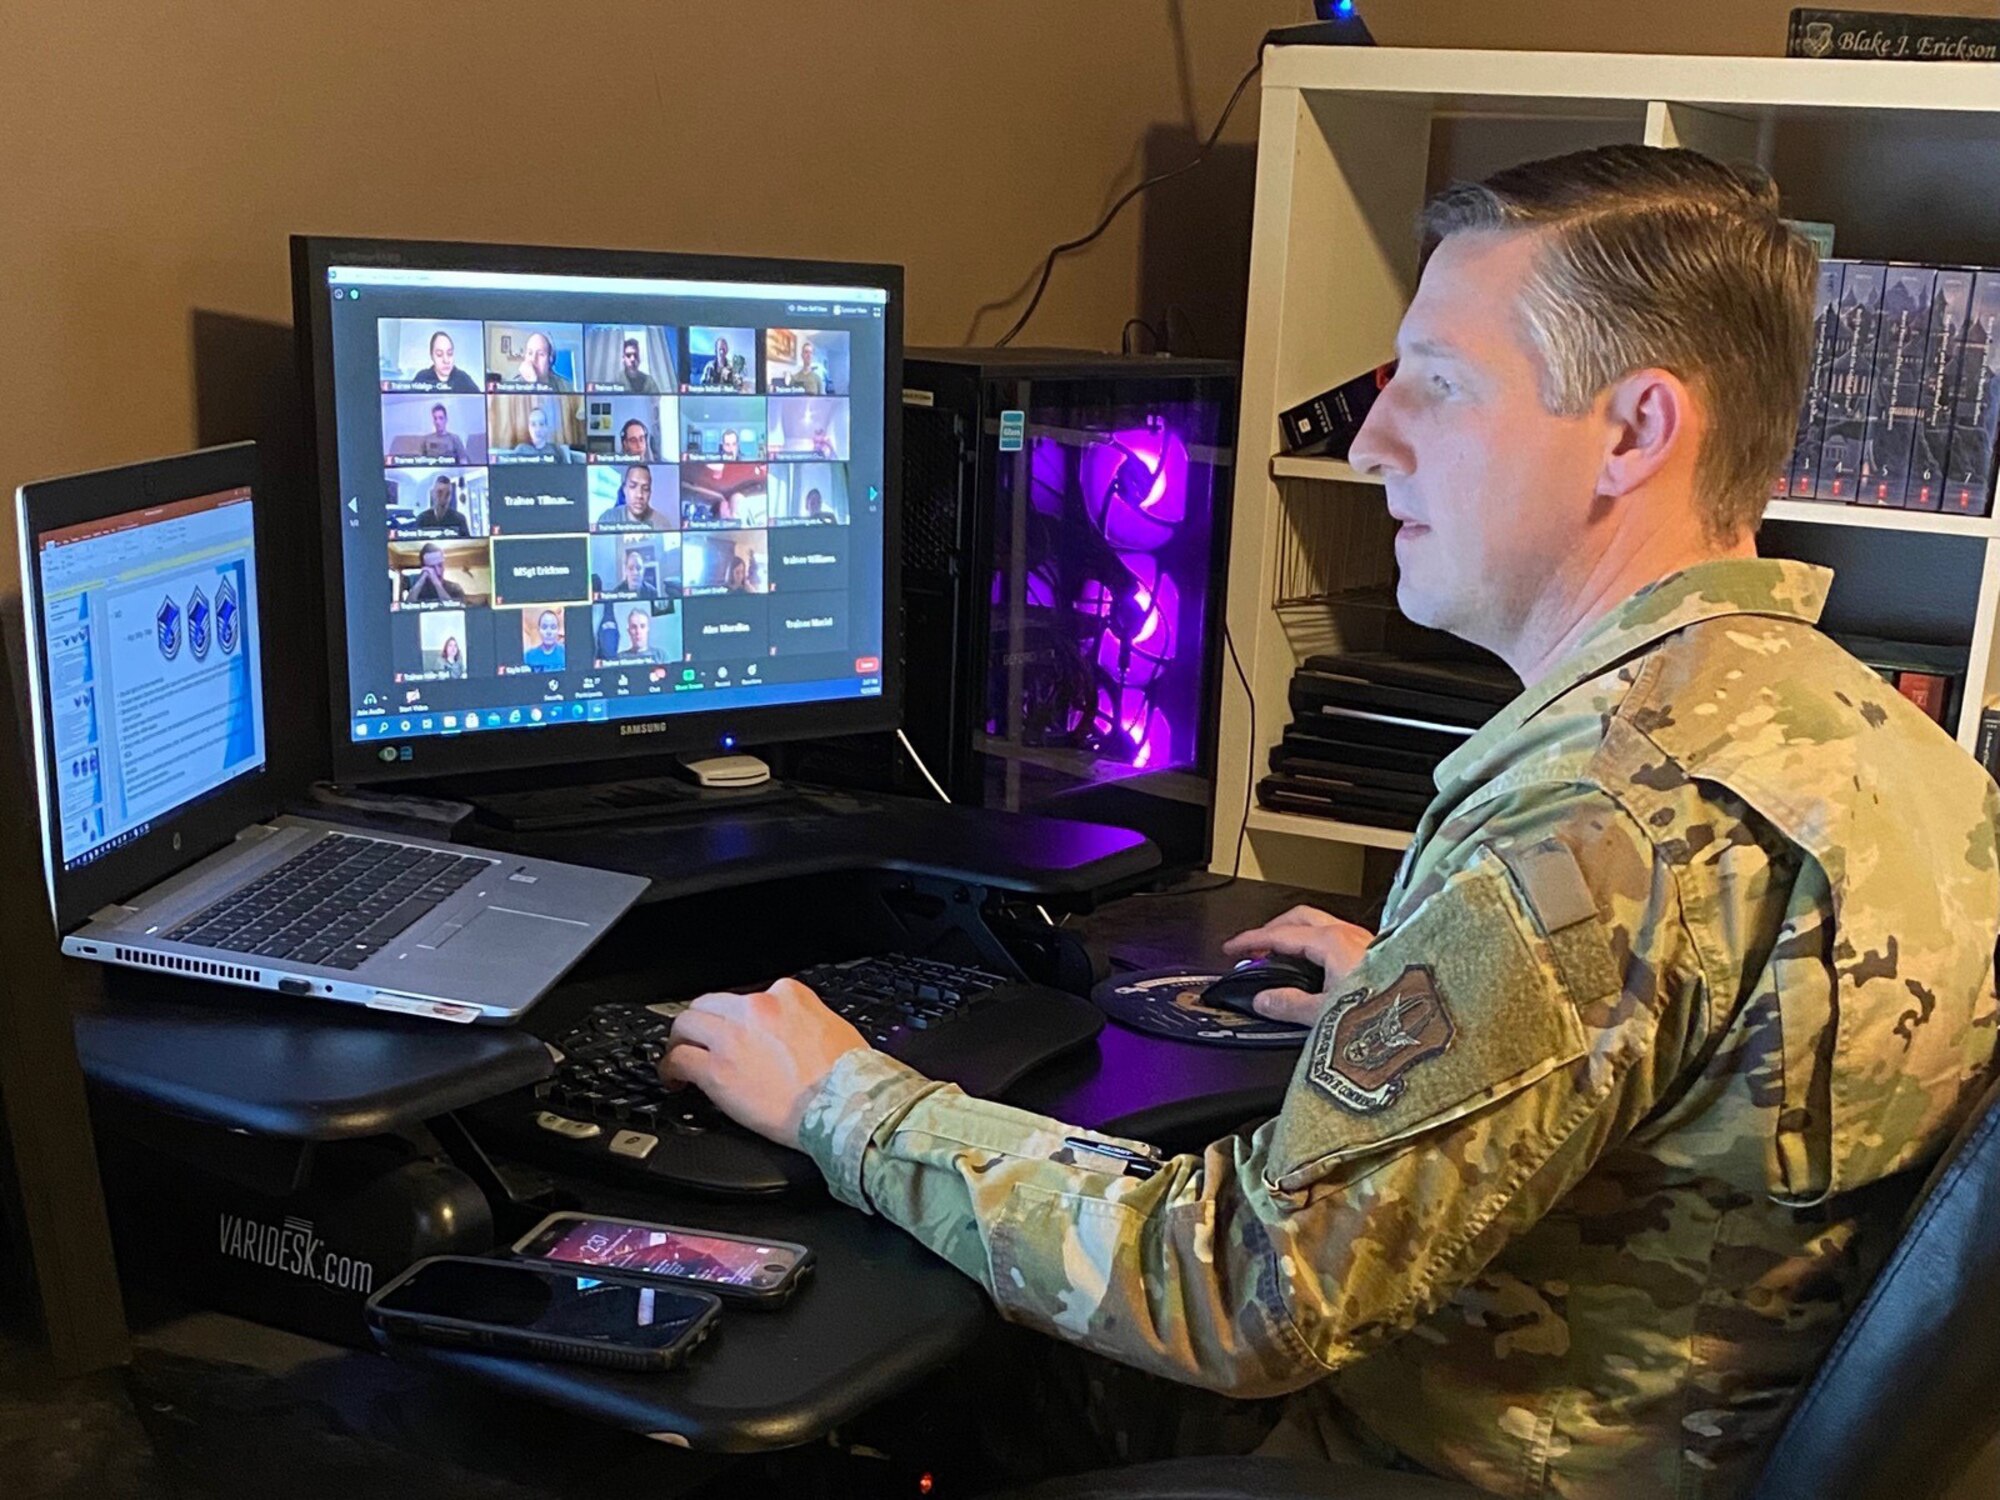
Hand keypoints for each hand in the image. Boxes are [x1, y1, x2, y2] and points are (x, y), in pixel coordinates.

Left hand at [657, 978, 867, 1148]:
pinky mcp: (717, 1069)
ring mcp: (733, 1037)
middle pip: (709, 1004)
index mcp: (788, 996)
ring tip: (678, 1057)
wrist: (843, 1105)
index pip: (749, 998)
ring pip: (686, 1025)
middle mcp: (756, 1009)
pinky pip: (679, 1059)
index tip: (736, 1033)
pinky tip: (674, 1079)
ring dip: (680, 1041)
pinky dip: (671, 1068)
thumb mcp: (835, 1030)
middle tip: (698, 1041)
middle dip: (702, 1024)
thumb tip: (797, 1036)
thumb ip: (807, 1023)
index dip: (738, 1019)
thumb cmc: (849, 1077)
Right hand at [1219, 905, 1374, 1024]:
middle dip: (1273, 929)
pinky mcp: (1380, 955)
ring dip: (1298, 936)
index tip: (1231, 948)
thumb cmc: (1385, 1013)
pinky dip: (1318, 947)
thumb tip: (1264, 999)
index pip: (1280, 934)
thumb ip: (1290, 1006)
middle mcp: (1352, 935)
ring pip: (1323, 925)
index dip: (1251, 940)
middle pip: (1301, 918)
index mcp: (1333, 943)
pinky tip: (1318, 969)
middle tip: (1254, 948)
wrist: (1427, 1021)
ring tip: (1283, 959)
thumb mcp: (1325, 1016)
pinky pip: (1339, 939)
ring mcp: (1368, 942)